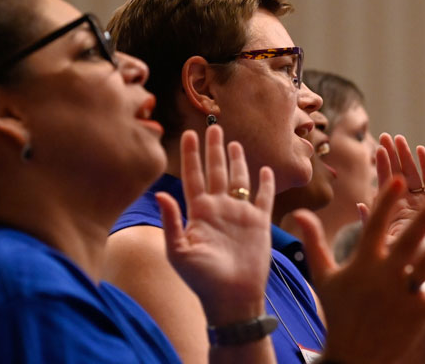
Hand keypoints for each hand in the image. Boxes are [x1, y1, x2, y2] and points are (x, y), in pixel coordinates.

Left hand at [158, 126, 274, 325]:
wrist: (233, 297)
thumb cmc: (202, 279)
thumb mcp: (179, 252)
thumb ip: (171, 222)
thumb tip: (160, 195)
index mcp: (198, 212)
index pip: (192, 176)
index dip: (190, 155)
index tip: (188, 134)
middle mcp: (218, 208)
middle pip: (216, 171)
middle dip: (213, 149)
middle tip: (213, 126)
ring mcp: (239, 214)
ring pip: (238, 179)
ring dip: (236, 160)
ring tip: (233, 142)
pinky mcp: (259, 222)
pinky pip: (262, 197)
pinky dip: (264, 183)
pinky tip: (264, 169)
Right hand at [292, 177, 424, 363]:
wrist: (350, 355)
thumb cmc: (338, 311)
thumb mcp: (323, 275)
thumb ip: (314, 241)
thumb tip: (300, 211)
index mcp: (361, 263)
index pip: (374, 225)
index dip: (386, 202)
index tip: (397, 179)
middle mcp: (381, 276)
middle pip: (405, 242)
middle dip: (422, 220)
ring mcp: (399, 297)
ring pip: (423, 268)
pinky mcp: (415, 317)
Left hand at [371, 133, 424, 277]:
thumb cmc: (405, 267)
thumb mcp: (384, 245)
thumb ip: (372, 224)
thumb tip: (358, 204)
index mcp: (391, 213)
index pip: (384, 185)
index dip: (381, 167)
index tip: (376, 149)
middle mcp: (406, 206)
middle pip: (398, 176)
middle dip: (392, 156)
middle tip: (386, 137)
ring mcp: (423, 204)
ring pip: (414, 176)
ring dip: (407, 157)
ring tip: (401, 140)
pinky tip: (421, 151)